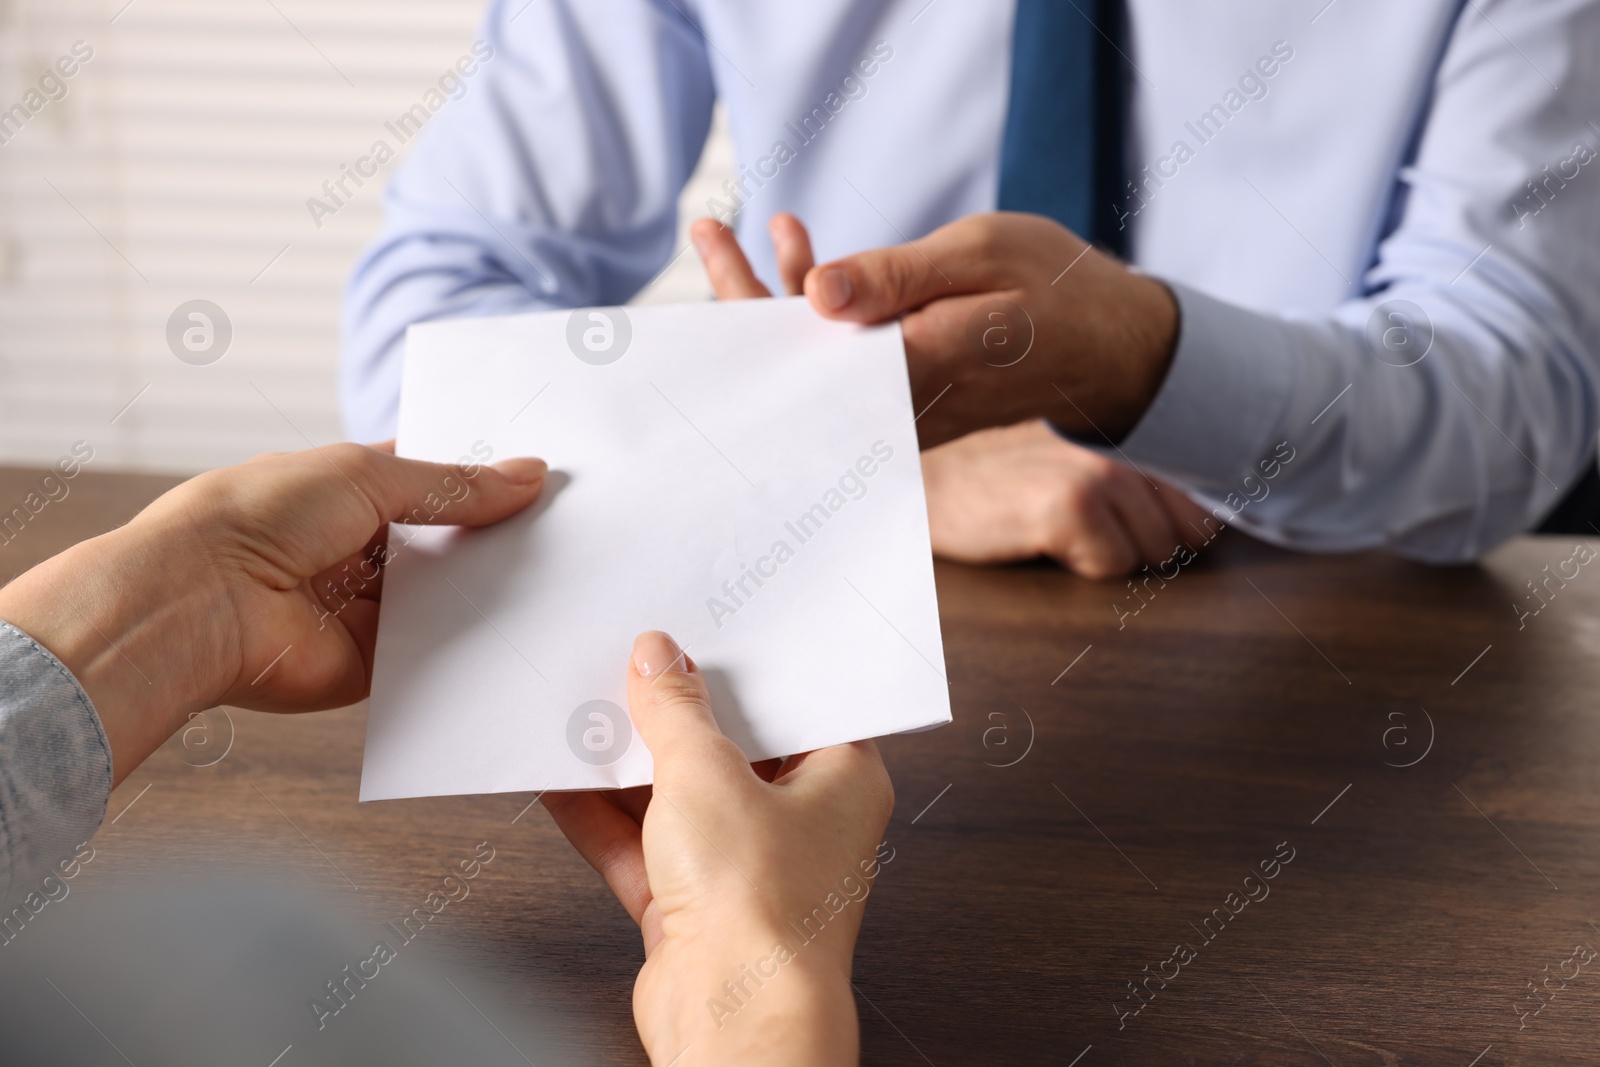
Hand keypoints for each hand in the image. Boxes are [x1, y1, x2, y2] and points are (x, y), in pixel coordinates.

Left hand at [0, 443, 546, 783]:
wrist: (202, 604)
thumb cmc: (257, 519)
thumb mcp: (368, 476)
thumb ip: (454, 484)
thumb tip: (530, 475)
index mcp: (350, 491)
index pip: (431, 481)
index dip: (482, 478)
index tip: (542, 476)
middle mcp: (360, 548)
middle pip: (446, 542)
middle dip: (495, 535)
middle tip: (564, 526)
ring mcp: (367, 606)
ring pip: (447, 596)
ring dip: (487, 587)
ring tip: (559, 570)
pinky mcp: (374, 662)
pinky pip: (436, 650)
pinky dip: (470, 640)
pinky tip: (521, 624)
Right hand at [544, 631, 893, 1066]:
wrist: (733, 1018)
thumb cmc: (765, 912)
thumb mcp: (708, 775)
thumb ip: (677, 712)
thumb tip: (660, 663)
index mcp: (843, 781)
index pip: (797, 704)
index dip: (748, 670)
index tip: (702, 638)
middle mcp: (803, 826)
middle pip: (732, 750)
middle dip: (677, 716)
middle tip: (634, 670)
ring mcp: (748, 870)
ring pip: (682, 800)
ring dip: (630, 766)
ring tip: (584, 714)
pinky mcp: (697, 910)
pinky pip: (644, 848)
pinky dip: (604, 818)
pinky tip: (562, 782)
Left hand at [691, 215, 1205, 578]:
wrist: (1110, 353)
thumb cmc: (1057, 291)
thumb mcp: (984, 257)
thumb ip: (897, 278)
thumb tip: (812, 293)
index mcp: (913, 365)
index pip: (806, 350)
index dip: (749, 307)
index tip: (708, 255)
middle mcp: (898, 403)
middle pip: (796, 361)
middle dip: (743, 297)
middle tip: (707, 230)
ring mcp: (903, 412)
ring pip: (817, 363)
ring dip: (778, 300)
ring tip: (760, 229)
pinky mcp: (909, 408)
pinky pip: (846, 367)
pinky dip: (821, 317)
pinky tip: (808, 264)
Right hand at [923, 420, 1214, 578]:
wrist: (917, 479)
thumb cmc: (993, 478)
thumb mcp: (1071, 457)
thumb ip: (1133, 469)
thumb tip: (1205, 521)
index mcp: (1129, 423)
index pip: (1204, 496)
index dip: (1175, 527)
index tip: (1131, 525)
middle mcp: (1122, 438)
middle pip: (1191, 531)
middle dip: (1147, 546)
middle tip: (1084, 529)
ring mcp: (1098, 469)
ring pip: (1156, 551)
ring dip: (1112, 557)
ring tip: (1057, 529)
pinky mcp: (1068, 505)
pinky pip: (1114, 566)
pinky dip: (1082, 568)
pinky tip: (1038, 539)